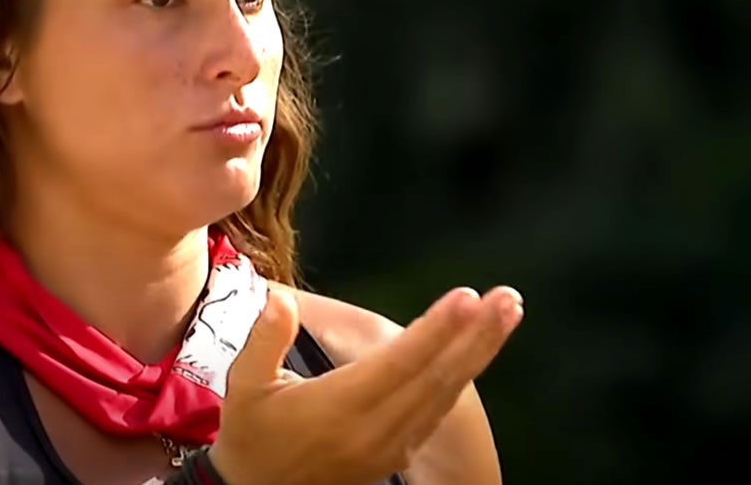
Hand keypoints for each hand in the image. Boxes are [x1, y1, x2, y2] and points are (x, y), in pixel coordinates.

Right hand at [208, 284, 522, 484]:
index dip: (436, 330)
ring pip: (444, 396)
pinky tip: (475, 354)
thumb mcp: (242, 389)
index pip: (399, 363)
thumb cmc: (251, 439)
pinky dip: (460, 378)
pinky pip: (436, 412)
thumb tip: (283, 298)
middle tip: (508, 299)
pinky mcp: (396, 454)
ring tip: (505, 315)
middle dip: (475, 336)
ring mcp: (390, 445)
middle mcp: (374, 429)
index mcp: (339, 408)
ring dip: (478, 353)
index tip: (466, 297)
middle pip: (435, 378)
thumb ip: (264, 341)